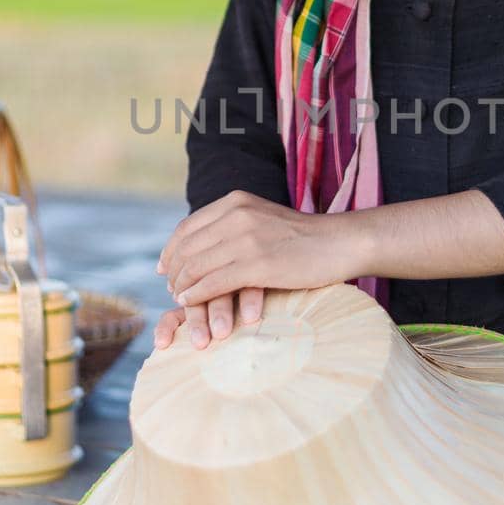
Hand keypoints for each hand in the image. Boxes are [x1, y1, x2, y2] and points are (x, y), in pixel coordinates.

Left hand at [155, 190, 361, 347]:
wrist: (339, 243)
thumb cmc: (303, 237)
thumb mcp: (262, 218)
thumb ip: (235, 224)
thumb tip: (205, 242)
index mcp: (236, 202)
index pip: (188, 227)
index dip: (172, 249)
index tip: (164, 267)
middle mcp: (237, 215)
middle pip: (188, 247)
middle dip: (174, 271)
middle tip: (171, 288)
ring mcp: (246, 239)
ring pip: (196, 266)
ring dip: (182, 286)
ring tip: (179, 298)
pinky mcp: (257, 264)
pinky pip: (213, 282)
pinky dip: (196, 295)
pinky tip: (191, 303)